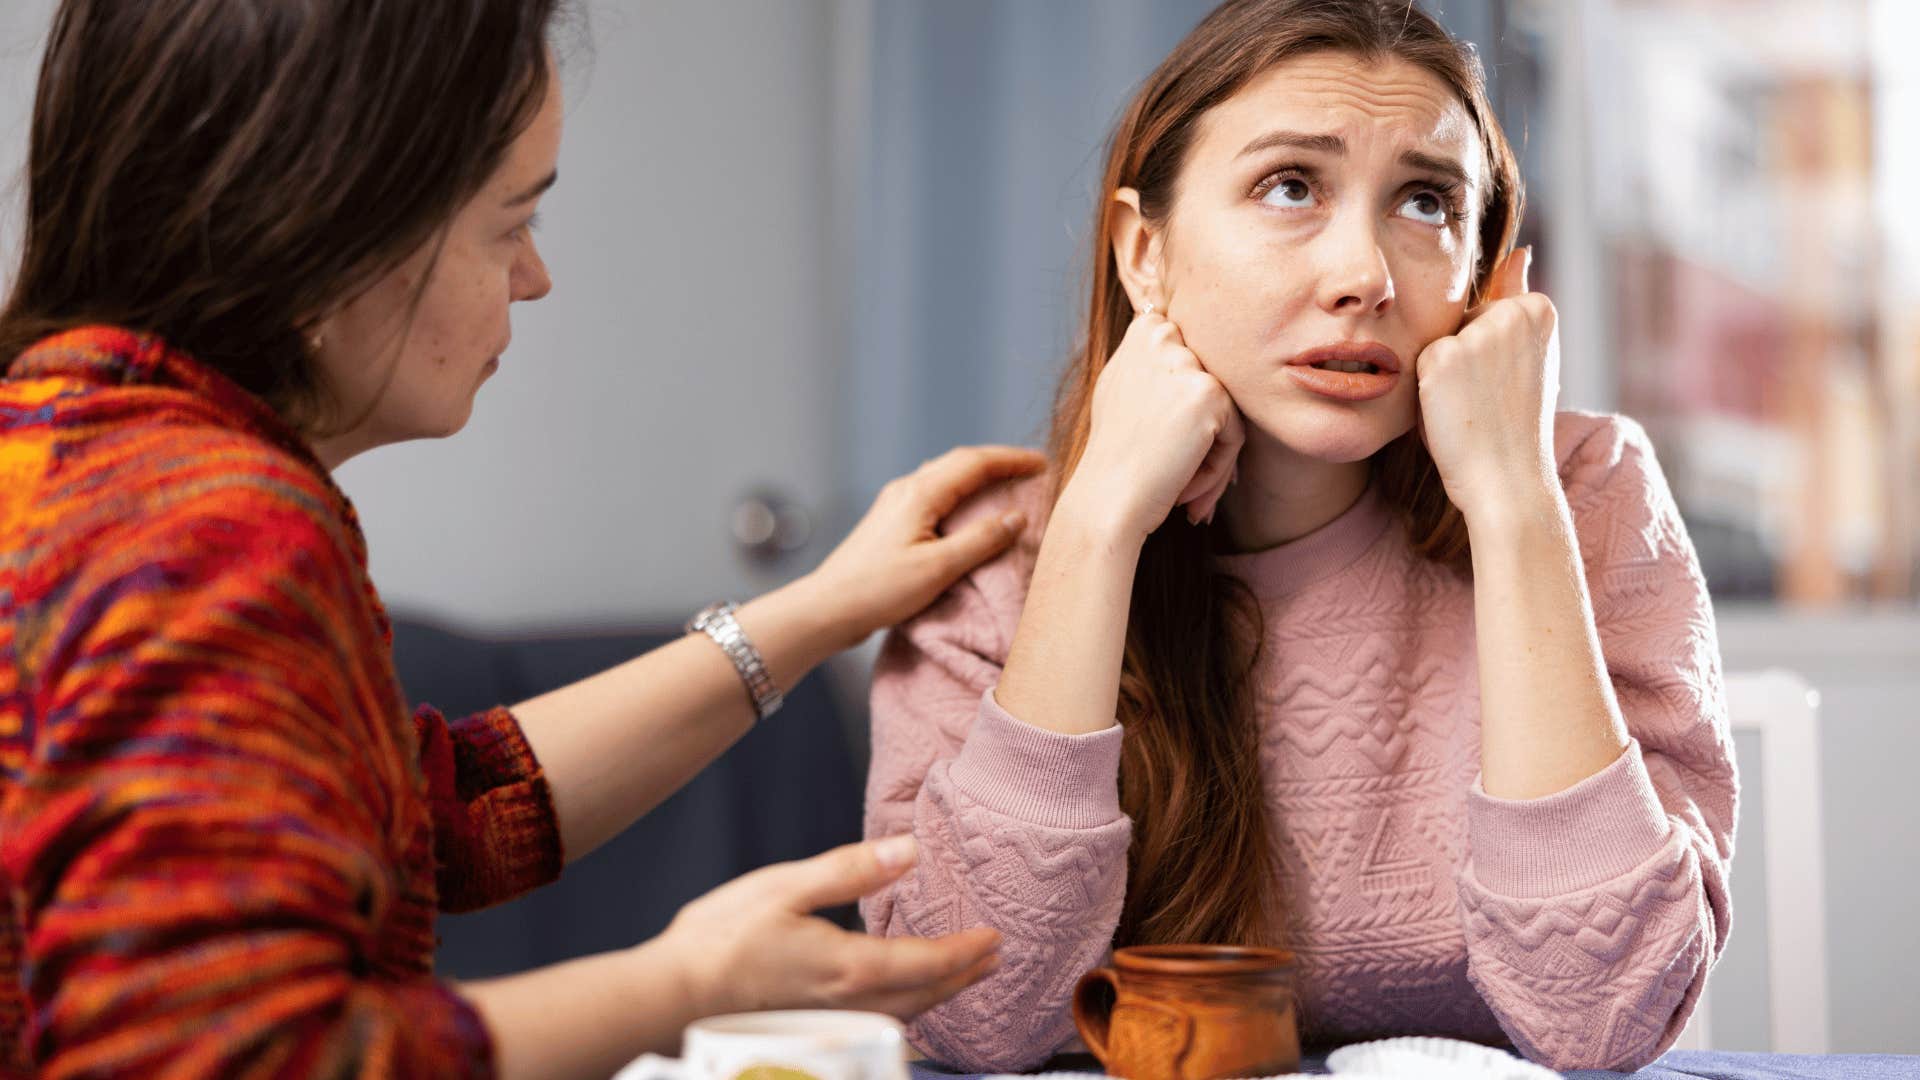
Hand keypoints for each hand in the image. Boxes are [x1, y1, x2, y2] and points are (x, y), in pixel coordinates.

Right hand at [658, 837, 1001, 1019]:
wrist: (671, 996)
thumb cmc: (721, 939)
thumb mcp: (787, 887)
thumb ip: (852, 870)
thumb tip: (909, 850)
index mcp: (851, 967)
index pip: (928, 963)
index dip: (966, 951)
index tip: (994, 937)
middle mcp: (850, 1004)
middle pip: (925, 996)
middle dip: (964, 977)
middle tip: (992, 959)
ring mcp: (830, 1023)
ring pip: (904, 1016)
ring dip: (939, 997)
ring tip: (958, 977)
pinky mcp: (811, 1030)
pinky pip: (877, 1026)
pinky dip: (905, 1011)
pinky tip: (898, 1001)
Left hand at [800, 445, 1045, 648]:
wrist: (828, 608)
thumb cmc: (879, 590)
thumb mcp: (938, 568)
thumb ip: (981, 539)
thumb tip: (1016, 517)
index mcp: (921, 493)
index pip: (975, 463)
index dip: (1012, 459)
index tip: (1043, 463)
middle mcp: (907, 489)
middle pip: (960, 462)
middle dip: (998, 462)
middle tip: (1031, 469)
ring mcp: (895, 503)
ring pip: (945, 476)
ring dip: (978, 475)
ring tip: (1006, 484)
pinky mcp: (890, 521)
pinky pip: (933, 492)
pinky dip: (960, 492)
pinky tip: (967, 508)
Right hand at [1065, 311, 1242, 541]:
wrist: (1107, 499)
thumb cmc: (1113, 454)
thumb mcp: (1121, 387)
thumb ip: (1150, 360)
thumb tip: (1168, 335)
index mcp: (1143, 329)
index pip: (1194, 362)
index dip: (1182, 409)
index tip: (1157, 439)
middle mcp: (1163, 336)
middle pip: (1210, 389)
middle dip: (1199, 433)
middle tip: (1167, 468)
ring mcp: (1187, 363)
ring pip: (1225, 415)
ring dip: (1209, 457)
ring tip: (1177, 484)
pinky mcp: (1210, 394)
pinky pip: (1235, 435)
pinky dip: (1216, 469)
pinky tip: (1183, 486)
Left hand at [1412, 247, 1560, 520]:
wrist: (1508, 479)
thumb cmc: (1515, 424)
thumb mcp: (1528, 357)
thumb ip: (1516, 301)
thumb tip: (1519, 252)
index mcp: (1540, 308)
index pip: (1487, 314)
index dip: (1487, 356)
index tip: (1507, 387)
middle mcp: (1511, 312)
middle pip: (1459, 323)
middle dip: (1463, 360)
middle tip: (1487, 401)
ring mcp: (1476, 333)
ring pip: (1437, 342)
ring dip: (1442, 375)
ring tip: (1470, 407)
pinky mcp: (1441, 357)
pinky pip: (1417, 364)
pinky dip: (1425, 391)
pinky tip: (1450, 411)